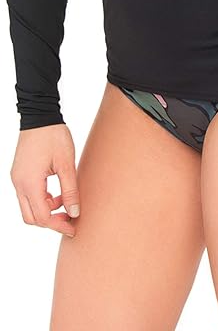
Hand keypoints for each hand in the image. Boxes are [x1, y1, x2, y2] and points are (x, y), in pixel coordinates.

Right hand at [10, 123, 79, 238]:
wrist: (40, 115)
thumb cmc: (54, 136)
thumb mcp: (66, 163)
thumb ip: (70, 190)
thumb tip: (74, 212)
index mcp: (30, 183)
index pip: (42, 217)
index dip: (58, 226)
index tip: (73, 228)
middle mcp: (19, 184)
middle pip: (31, 217)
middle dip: (50, 222)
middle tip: (70, 219)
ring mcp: (17, 178)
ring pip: (28, 207)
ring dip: (46, 210)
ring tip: (65, 202)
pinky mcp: (19, 173)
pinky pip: (27, 195)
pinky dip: (40, 200)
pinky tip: (56, 193)